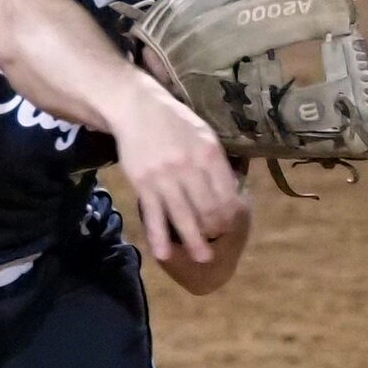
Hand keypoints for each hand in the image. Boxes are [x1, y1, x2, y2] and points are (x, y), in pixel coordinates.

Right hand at [106, 79, 244, 264]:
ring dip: (195, 242)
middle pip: (208, 209)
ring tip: (203, 259)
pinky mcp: (144, 185)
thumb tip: (230, 190)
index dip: (231, 213)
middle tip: (217, 239)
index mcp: (208, 153)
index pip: (227, 193)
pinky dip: (159, 237)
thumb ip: (215, 162)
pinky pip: (153, 216)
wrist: (136, 108)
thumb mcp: (203, 134)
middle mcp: (189, 167)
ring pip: (183, 217)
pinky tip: (164, 254)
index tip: (230, 224)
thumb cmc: (173, 121)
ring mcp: (165, 178)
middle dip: (215, 229)